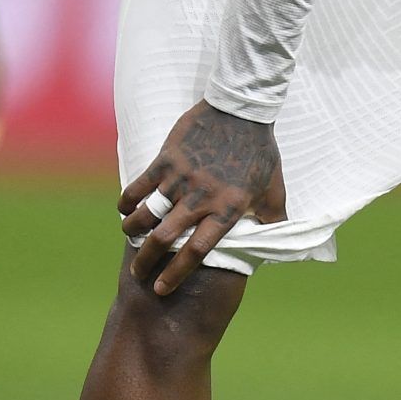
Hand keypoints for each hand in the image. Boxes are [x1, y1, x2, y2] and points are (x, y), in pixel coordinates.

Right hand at [120, 101, 288, 296]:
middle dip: (146, 261)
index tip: (162, 289)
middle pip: (164, 239)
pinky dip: (127, 200)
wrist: (242, 110)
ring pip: (146, 214)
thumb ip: (272, 218)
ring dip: (132, 230)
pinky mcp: (167, 159)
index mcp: (227, 210)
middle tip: (138, 272)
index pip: (196, 251)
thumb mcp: (274, 189)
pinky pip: (139, 185)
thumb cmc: (260, 151)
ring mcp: (181, 178)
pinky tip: (124, 208)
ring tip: (129, 236)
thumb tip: (275, 242)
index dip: (176, 274)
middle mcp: (201, 198)